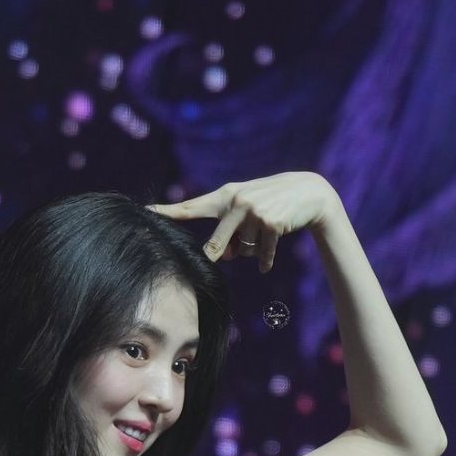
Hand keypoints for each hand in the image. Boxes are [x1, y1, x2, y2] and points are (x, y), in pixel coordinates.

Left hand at [146, 171, 337, 273]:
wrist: (308, 193)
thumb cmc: (271, 204)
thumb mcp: (247, 212)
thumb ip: (230, 232)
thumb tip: (225, 257)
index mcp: (225, 196)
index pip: (191, 208)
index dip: (168, 212)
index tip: (146, 212)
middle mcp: (235, 201)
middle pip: (217, 246)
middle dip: (223, 256)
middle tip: (231, 253)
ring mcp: (253, 211)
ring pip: (243, 251)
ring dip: (253, 251)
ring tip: (266, 234)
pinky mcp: (270, 223)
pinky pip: (261, 255)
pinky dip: (266, 260)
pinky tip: (268, 262)